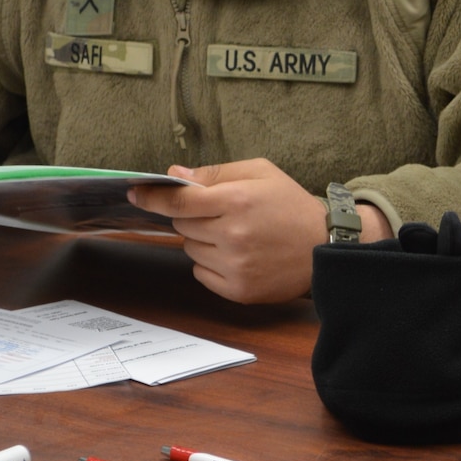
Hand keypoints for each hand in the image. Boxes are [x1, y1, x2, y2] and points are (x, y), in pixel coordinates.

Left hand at [128, 159, 386, 303]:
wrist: (325, 245)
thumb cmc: (291, 204)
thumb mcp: (260, 173)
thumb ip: (216, 172)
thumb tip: (175, 175)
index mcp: (237, 200)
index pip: (179, 200)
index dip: (153, 196)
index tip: (135, 192)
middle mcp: (233, 235)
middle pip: (182, 224)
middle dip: (194, 216)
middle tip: (223, 213)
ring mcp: (234, 265)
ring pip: (190, 249)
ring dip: (204, 240)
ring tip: (237, 235)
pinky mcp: (237, 289)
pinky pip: (201, 273)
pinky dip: (211, 263)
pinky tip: (239, 254)